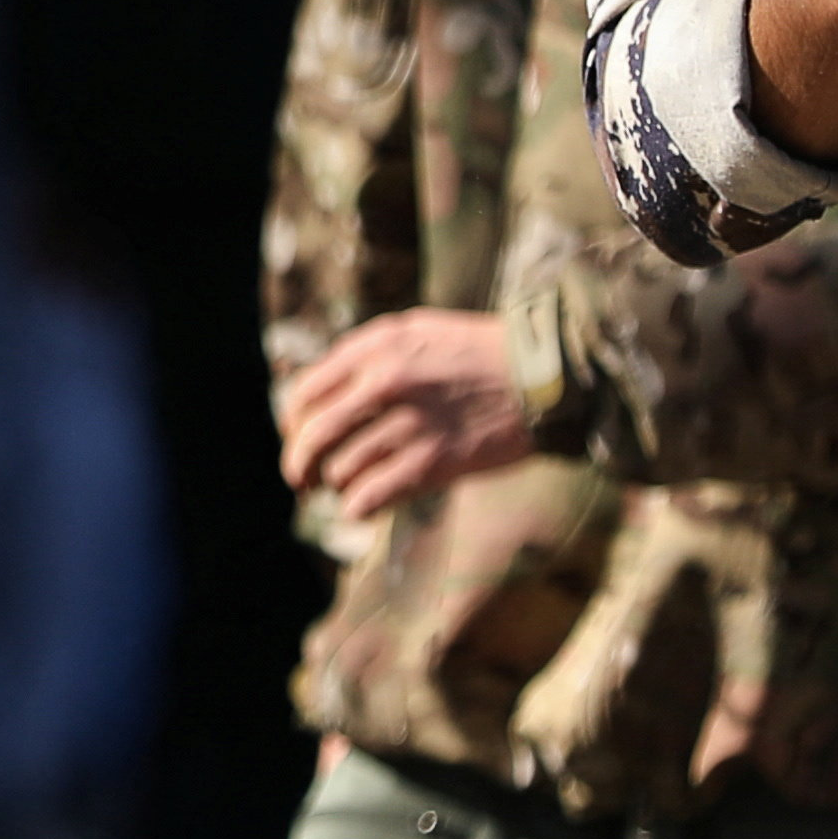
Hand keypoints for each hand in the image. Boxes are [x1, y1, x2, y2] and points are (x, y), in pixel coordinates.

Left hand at [277, 310, 534, 517]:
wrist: (544, 377)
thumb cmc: (478, 354)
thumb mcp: (417, 331)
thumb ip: (365, 354)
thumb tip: (314, 392)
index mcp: (377, 347)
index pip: (305, 393)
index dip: (293, 424)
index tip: (299, 438)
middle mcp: (386, 382)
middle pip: (312, 437)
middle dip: (299, 466)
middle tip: (302, 481)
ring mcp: (409, 424)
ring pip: (339, 471)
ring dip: (340, 485)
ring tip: (353, 485)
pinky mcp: (433, 462)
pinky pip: (369, 497)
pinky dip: (359, 507)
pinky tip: (365, 505)